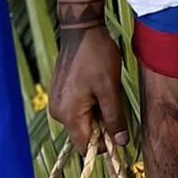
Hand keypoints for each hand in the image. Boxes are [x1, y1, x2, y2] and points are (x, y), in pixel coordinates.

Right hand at [48, 25, 128, 152]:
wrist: (81, 30)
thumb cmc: (96, 57)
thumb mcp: (110, 89)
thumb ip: (114, 118)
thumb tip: (120, 142)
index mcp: (68, 114)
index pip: (84, 146)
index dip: (103, 145)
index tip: (118, 133)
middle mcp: (58, 112)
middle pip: (82, 134)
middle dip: (101, 127)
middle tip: (114, 104)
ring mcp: (57, 102)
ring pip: (81, 121)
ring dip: (96, 114)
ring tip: (105, 92)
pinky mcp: (59, 93)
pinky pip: (76, 109)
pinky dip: (89, 105)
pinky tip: (97, 88)